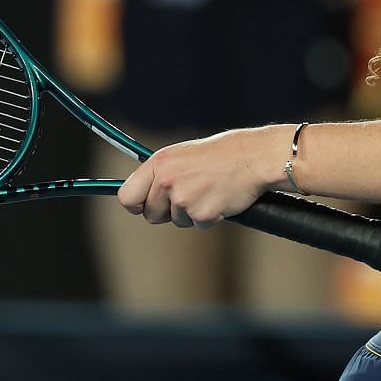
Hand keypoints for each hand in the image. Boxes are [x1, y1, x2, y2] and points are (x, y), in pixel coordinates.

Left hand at [116, 126, 286, 227]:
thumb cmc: (220, 155)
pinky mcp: (201, 214)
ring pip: (176, 221)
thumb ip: (161, 174)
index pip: (127, 197)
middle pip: (151, 214)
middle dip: (168, 210)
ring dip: (191, 212)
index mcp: (159, 163)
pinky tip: (219, 198)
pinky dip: (209, 216)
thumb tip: (142, 195)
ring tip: (208, 190)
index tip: (142, 206)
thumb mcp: (182, 156)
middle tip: (189, 194)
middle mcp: (167, 181)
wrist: (253, 158)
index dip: (136, 205)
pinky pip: (198, 224)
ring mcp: (184, 199)